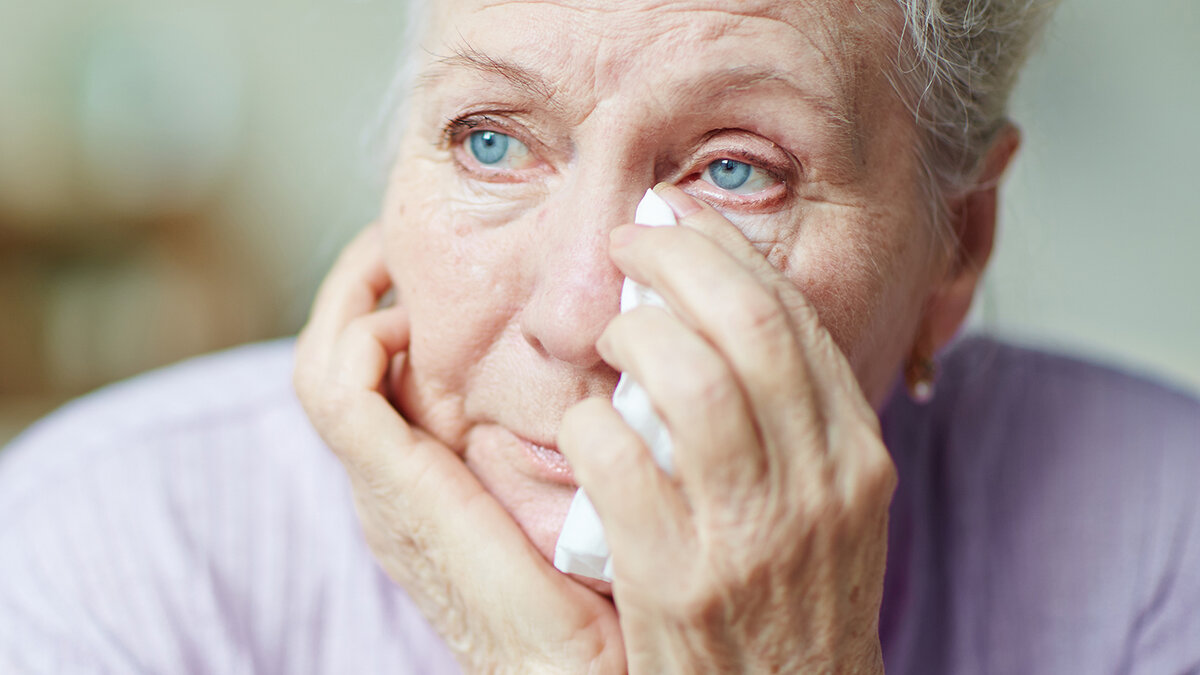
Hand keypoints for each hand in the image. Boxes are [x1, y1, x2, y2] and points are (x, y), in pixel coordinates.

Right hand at [293, 225, 624, 673]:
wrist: (565, 668)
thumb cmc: (585, 584)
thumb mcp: (565, 488)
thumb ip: (562, 428)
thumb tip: (605, 358)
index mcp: (422, 481)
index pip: (377, 375)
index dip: (388, 307)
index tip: (435, 259)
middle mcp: (388, 480)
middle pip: (340, 359)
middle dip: (362, 288)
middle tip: (399, 237)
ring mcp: (380, 486)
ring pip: (327, 365)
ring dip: (351, 298)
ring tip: (391, 254)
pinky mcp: (389, 488)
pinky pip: (339, 389)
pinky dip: (358, 335)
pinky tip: (406, 315)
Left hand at [559, 185, 895, 673]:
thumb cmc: (795, 606)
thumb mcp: (830, 510)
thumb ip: (794, 422)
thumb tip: (723, 317)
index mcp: (855, 458)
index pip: (795, 319)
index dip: (725, 252)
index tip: (677, 222)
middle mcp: (815, 486)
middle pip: (748, 325)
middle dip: (675, 259)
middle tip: (625, 241)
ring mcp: (748, 534)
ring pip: (687, 379)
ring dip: (632, 334)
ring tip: (608, 337)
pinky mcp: (676, 581)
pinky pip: (620, 462)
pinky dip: (589, 425)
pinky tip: (584, 429)